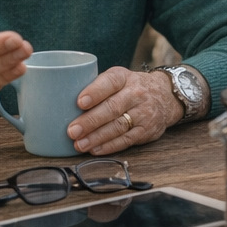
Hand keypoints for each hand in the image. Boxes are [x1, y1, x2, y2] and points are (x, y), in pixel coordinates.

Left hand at [66, 67, 181, 154]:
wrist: (164, 96)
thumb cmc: (129, 87)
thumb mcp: (117, 78)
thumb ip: (96, 87)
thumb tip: (62, 102)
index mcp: (123, 77)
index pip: (109, 83)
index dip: (94, 92)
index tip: (79, 102)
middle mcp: (135, 93)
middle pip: (112, 108)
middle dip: (90, 121)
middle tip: (72, 131)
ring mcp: (143, 113)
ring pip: (118, 126)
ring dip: (97, 137)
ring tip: (79, 144)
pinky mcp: (146, 130)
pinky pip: (126, 140)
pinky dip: (109, 146)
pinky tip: (95, 149)